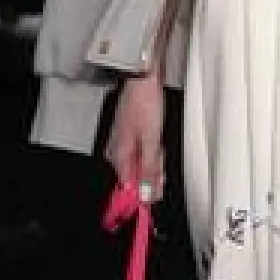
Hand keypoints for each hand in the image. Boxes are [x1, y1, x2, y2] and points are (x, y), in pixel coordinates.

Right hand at [106, 72, 165, 197]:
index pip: (127, 186)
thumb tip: (145, 192)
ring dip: (153, 165)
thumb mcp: (151, 140)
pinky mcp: (132, 133)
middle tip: (161, 174)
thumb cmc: (144, 103)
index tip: (152, 201)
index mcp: (119, 154)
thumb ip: (148, 167)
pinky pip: (142, 151)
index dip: (140, 196)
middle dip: (150, 178)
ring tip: (160, 154)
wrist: (143, 77)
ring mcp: (124, 141)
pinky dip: (152, 154)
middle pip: (134, 176)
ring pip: (140, 164)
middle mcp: (118, 150)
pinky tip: (158, 149)